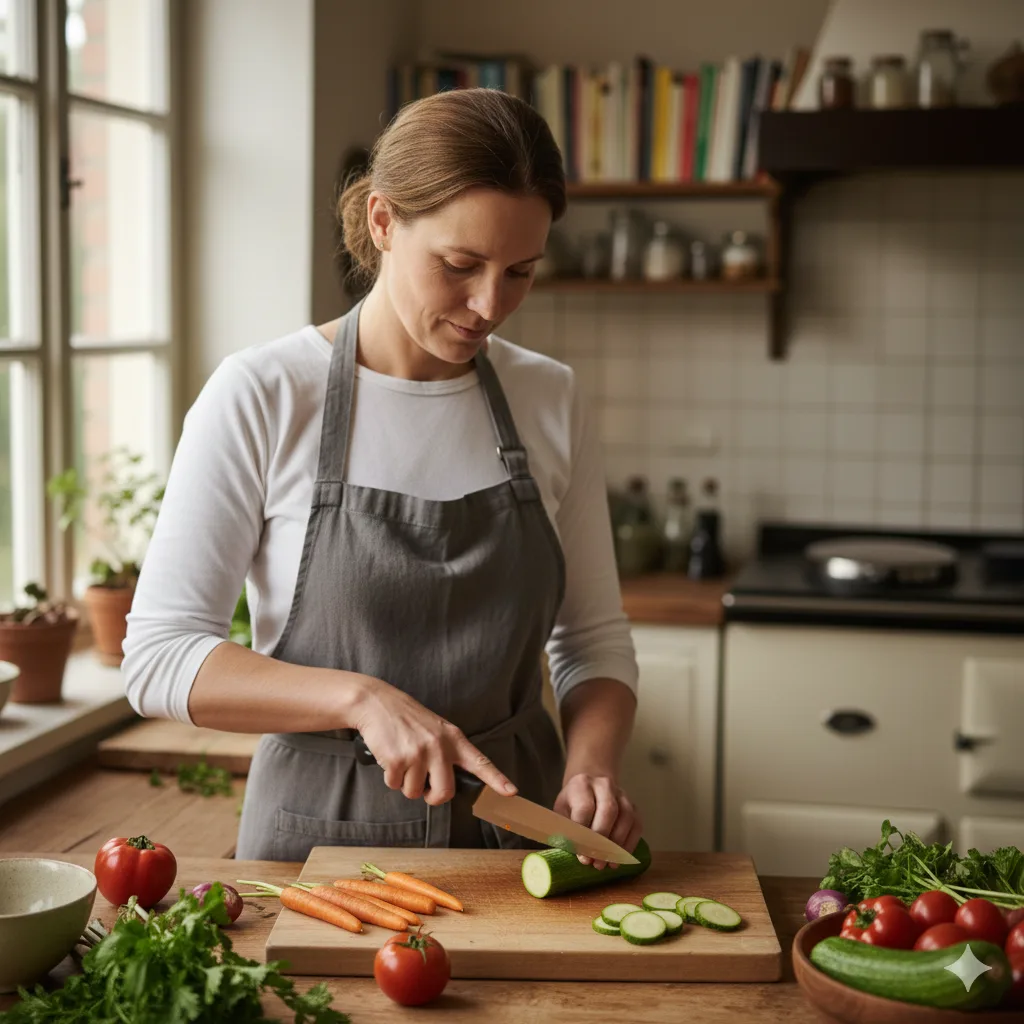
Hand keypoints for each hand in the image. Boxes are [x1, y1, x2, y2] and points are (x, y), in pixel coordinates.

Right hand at [349, 676, 517, 805]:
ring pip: (414, 792)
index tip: (511, 792)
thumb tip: (445, 784)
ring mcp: (419, 753)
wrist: (376, 703)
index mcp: (453, 738)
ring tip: (401, 759)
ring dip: (405, 783)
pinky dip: (390, 778)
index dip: (496, 779)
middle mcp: (440, 746)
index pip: (480, 762)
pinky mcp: (398, 760)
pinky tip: (389, 757)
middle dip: (432, 797)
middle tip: (423, 787)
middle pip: (445, 792)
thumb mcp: (434, 729)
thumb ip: (446, 752)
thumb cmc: (406, 719)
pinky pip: (395, 786)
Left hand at [553, 772, 642, 870]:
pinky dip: (629, 844)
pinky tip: (620, 858)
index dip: (584, 834)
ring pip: (626, 818)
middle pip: (609, 811)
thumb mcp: (561, 813)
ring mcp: (621, 794)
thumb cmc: (572, 804)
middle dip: (603, 841)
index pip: (585, 808)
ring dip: (617, 845)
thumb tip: (579, 855)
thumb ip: (566, 831)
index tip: (582, 856)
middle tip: (596, 862)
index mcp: (581, 784)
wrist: (589, 785)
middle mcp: (604, 785)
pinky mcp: (633, 806)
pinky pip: (636, 825)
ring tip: (608, 863)